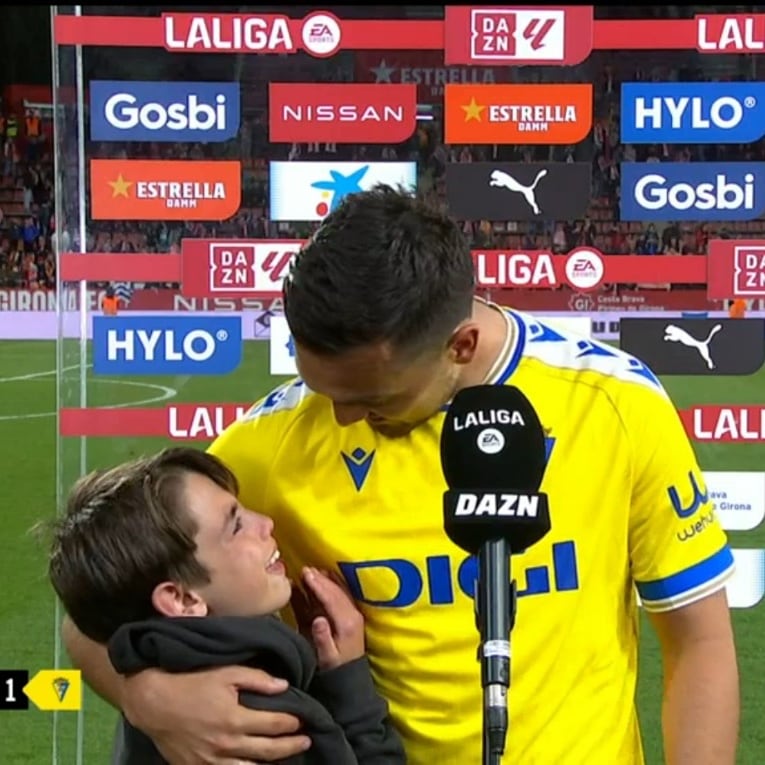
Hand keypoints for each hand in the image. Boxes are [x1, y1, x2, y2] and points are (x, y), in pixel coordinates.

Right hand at [122, 665, 311, 763]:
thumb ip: (257, 679)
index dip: (294, 723)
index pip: (275, 725)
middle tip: (307, 741)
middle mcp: (227, 745)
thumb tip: (284, 685)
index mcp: (236, 719)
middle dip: (291, 746)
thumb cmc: (191, 683)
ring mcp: (212, 762)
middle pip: (269, 751)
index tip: (305, 720)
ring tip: (286, 759)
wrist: (154, 703)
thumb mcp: (226, 672)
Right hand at [297, 566, 364, 670]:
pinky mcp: (346, 618)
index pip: (332, 598)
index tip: (307, 573)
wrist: (349, 681)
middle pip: (335, 592)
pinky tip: (317, 582)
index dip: (319, 585)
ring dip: (325, 581)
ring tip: (311, 571)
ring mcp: (350, 615)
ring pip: (337, 592)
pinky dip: (326, 589)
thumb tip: (318, 620)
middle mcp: (351, 615)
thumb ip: (323, 640)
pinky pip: (336, 598)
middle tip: (306, 569)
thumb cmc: (335, 671)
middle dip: (321, 579)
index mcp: (348, 623)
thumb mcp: (328, 659)